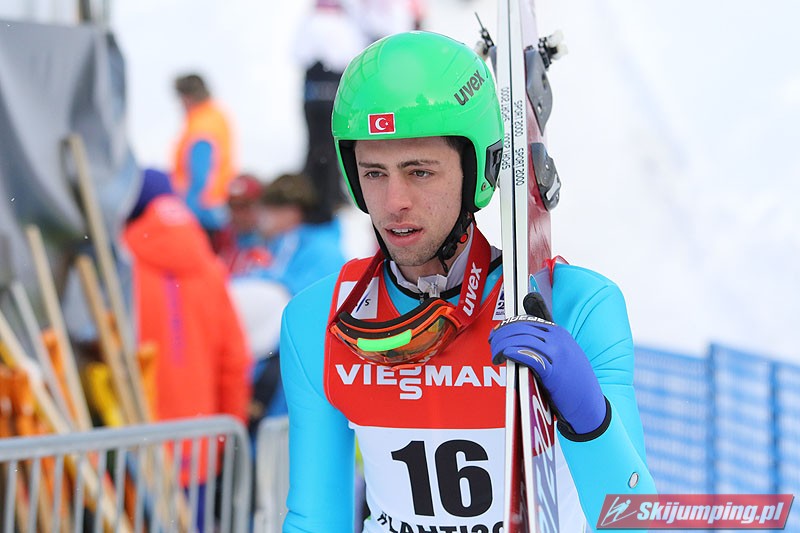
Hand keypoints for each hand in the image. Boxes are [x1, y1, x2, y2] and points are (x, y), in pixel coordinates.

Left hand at [488, 294, 606, 435]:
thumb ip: (546, 346)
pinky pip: (528, 355)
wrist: (590, 405)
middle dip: (502, 334)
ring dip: (503, 345)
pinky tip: (504, 356)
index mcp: (559, 333)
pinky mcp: (553, 370)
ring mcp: (557, 353)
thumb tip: (519, 342)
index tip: (496, 332)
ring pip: (522, 340)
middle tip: (491, 343)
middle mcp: (558, 339)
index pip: (527, 321)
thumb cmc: (573, 383)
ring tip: (495, 354)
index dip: (507, 325)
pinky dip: (512, 352)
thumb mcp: (563, 355)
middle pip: (521, 328)